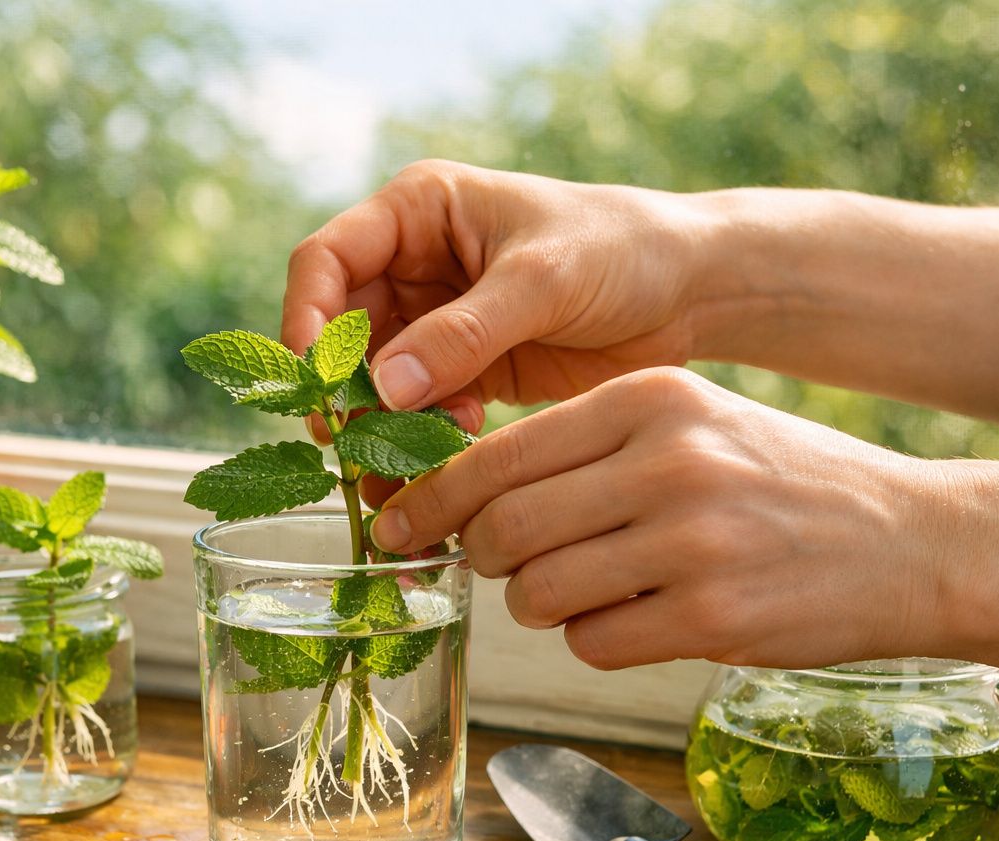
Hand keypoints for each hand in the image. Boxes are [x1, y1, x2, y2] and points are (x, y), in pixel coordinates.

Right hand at [282, 160, 712, 432]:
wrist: (693, 292)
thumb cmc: (623, 250)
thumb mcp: (542, 280)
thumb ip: (464, 333)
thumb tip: (385, 389)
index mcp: (418, 213)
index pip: (326, 261)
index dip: (305, 319)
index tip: (315, 381)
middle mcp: (413, 265)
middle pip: (340, 332)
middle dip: (343, 391)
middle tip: (350, 446)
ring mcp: (436, 322)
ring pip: (375, 382)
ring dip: (378, 427)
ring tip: (396, 469)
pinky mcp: (465, 371)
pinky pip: (417, 411)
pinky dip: (419, 440)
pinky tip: (449, 456)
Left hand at [367, 368, 953, 670]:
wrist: (911, 539)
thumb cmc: (775, 480)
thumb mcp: (687, 424)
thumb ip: (582, 448)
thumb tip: (458, 497)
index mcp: (648, 398)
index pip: (498, 455)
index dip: (434, 500)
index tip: (401, 527)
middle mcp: (666, 460)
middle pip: (501, 528)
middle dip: (481, 558)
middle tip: (500, 564)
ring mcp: (691, 540)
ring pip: (536, 592)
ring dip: (540, 603)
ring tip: (589, 588)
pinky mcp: (712, 614)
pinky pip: (591, 643)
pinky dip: (595, 640)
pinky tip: (641, 617)